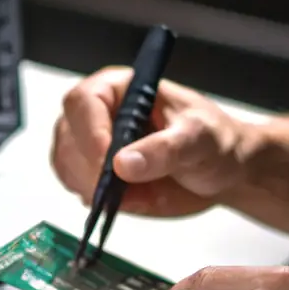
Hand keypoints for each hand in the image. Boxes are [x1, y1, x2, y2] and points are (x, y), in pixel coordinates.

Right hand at [52, 67, 250, 216]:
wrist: (222, 169)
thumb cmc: (213, 142)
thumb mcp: (198, 140)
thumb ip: (163, 150)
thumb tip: (123, 164)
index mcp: (120, 89)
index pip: (84, 102)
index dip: (89, 132)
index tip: (107, 165)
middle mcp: (98, 113)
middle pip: (67, 135)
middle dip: (88, 167)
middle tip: (119, 191)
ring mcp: (91, 144)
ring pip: (66, 164)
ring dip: (90, 186)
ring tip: (132, 194)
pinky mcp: (94, 173)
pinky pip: (76, 186)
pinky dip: (93, 199)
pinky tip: (122, 200)